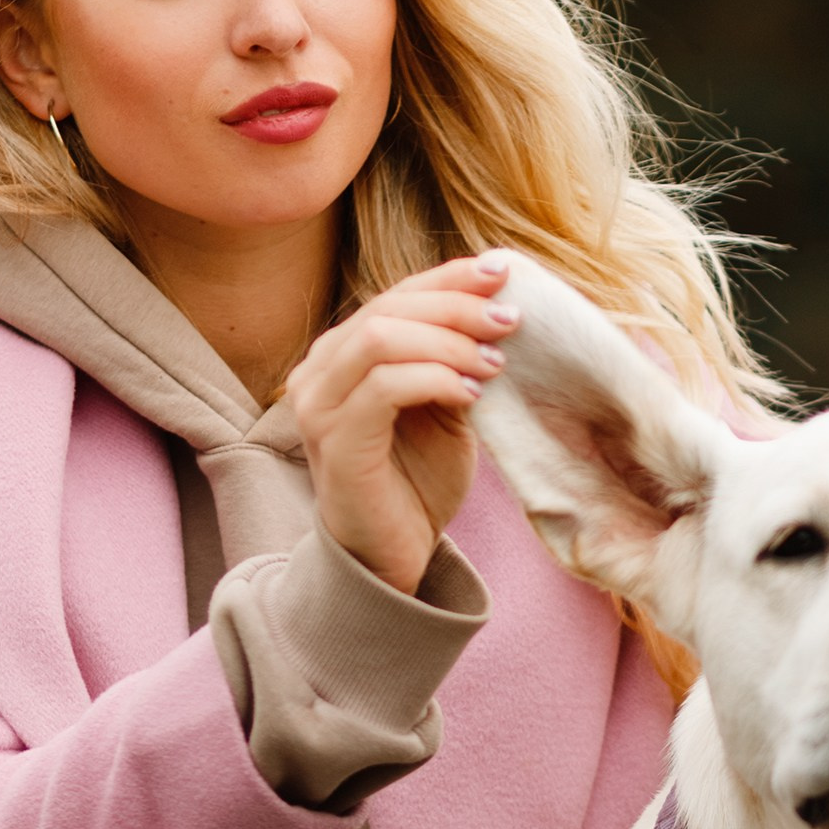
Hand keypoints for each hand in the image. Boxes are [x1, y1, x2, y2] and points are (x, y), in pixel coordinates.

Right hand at [286, 252, 519, 591]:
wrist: (392, 555)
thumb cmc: (416, 482)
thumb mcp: (444, 407)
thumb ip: (453, 360)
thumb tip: (498, 305)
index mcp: (341, 354)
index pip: (396, 295)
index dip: (450, 277)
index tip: (503, 273)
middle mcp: (318, 371)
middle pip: (389, 307)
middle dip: (457, 306)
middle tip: (509, 319)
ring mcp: (318, 405)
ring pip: (381, 338)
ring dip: (448, 342)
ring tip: (494, 362)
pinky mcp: (335, 441)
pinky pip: (384, 387)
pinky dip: (434, 379)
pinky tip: (471, 395)